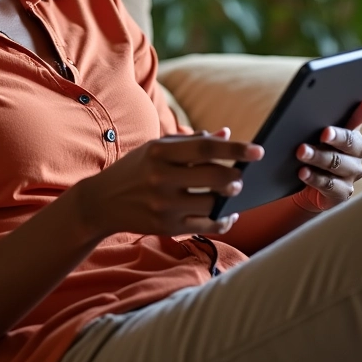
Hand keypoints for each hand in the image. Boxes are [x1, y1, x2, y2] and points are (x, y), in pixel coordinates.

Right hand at [75, 128, 263, 239]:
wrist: (102, 201)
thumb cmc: (135, 169)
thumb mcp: (157, 149)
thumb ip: (192, 142)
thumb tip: (227, 134)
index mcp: (159, 152)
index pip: (206, 148)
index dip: (236, 149)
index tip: (259, 150)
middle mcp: (161, 178)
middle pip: (214, 177)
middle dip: (236, 176)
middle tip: (242, 175)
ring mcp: (164, 205)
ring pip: (212, 203)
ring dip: (229, 197)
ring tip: (233, 191)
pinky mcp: (167, 227)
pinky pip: (207, 225)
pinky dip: (223, 219)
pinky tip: (228, 213)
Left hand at [293, 99, 361, 211]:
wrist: (308, 182)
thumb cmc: (317, 149)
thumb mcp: (323, 133)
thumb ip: (339, 117)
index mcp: (355, 141)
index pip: (352, 134)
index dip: (340, 133)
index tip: (326, 130)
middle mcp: (356, 159)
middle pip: (347, 149)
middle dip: (330, 142)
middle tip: (314, 138)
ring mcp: (350, 177)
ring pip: (336, 166)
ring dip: (317, 158)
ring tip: (301, 152)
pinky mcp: (341, 194)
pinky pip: (329, 186)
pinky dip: (315, 178)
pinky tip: (302, 172)